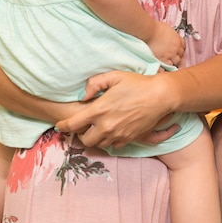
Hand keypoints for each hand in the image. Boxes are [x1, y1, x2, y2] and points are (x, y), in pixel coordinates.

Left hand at [54, 70, 177, 148]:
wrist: (160, 96)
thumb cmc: (137, 84)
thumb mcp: (114, 76)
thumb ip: (94, 84)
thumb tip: (83, 95)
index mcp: (99, 110)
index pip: (73, 123)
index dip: (63, 126)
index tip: (60, 125)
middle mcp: (106, 125)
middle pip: (85, 140)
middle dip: (80, 135)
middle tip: (83, 127)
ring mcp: (118, 134)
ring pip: (99, 144)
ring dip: (95, 138)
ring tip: (97, 130)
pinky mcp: (129, 138)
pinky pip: (113, 146)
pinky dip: (109, 141)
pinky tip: (112, 132)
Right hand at [147, 21, 184, 66]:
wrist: (149, 32)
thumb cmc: (155, 28)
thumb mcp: (167, 29)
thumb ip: (170, 35)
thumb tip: (169, 35)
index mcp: (177, 39)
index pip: (183, 46)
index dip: (180, 48)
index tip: (177, 50)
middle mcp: (176, 47)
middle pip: (181, 54)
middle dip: (178, 55)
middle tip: (173, 56)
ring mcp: (171, 54)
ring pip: (177, 61)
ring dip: (174, 61)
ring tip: (169, 61)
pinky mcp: (164, 59)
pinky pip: (170, 65)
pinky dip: (168, 65)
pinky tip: (165, 64)